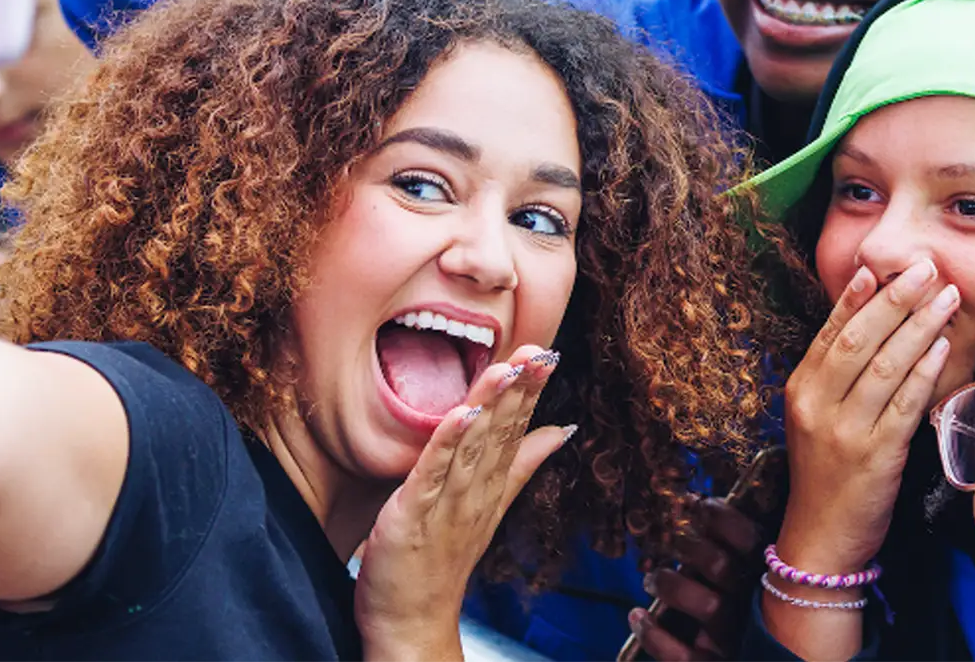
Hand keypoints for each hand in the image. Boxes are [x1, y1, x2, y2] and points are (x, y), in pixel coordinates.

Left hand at [354, 344, 571, 658]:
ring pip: (472, 447)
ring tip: (507, 368)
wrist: (413, 624)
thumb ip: (522, 465)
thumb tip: (561, 430)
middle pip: (500, 434)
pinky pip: (433, 473)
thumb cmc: (442, 564)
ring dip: (490, 406)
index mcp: (491, 487)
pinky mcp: (414, 513)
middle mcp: (475, 493)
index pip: (515, 431)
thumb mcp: (488, 506)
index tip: (547, 353)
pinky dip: (448, 443)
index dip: (530, 391)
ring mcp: (446, 504)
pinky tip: (463, 414)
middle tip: (539, 350)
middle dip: (519, 390)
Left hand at [631, 496, 765, 660]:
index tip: (697, 505)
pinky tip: (636, 615)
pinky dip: (653, 635)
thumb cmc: (742, 608)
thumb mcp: (744, 575)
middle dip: (687, 547)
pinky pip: (682, 655)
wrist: (748, 654)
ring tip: (650, 579)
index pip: (751, 538)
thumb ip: (729, 547)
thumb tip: (692, 502)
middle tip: (667, 542)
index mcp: (765, 576)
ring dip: (670, 584)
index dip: (723, 517)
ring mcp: (735, 639)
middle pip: (720, 565)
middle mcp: (754, 606)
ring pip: (707, 605)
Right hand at [772, 261, 957, 575]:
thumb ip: (835, 376)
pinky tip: (942, 347)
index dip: (857, 297)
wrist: (821, 537)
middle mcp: (818, 404)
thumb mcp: (816, 418)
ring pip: (886, 365)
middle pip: (860, 339)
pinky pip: (905, 404)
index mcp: (801, 389)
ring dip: (920, 326)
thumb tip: (871, 324)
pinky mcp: (876, 455)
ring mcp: (846, 430)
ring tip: (945, 297)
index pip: (831, 332)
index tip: (881, 267)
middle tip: (924, 268)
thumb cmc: (826, 474)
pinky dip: (925, 371)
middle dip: (895, 299)